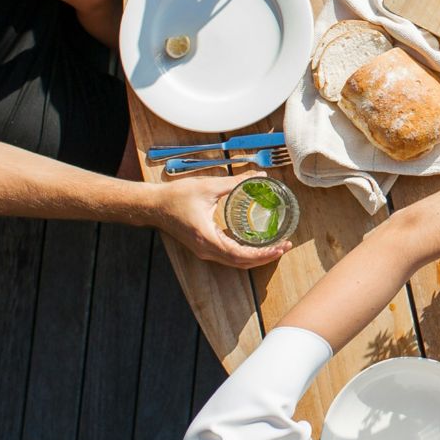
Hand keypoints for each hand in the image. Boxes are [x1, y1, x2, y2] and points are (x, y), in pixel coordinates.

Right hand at [151, 172, 291, 268]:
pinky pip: (228, 256)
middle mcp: (206, 250)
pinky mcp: (203, 247)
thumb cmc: (176, 197)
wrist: (154, 205)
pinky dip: (245, 254)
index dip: (262, 254)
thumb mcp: (209, 187)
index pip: (240, 255)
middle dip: (265, 257)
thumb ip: (236, 182)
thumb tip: (260, 176)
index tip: (279, 248)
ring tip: (276, 247)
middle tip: (285, 246)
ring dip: (256, 258)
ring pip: (235, 262)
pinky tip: (257, 245)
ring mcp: (204, 251)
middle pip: (240, 263)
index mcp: (207, 238)